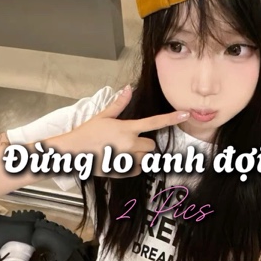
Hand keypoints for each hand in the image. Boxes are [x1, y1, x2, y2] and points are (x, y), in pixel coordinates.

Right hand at [57, 85, 190, 177]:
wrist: (74, 152)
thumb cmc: (87, 133)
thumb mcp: (103, 116)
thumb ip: (119, 104)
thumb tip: (128, 88)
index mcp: (127, 128)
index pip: (154, 123)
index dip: (172, 118)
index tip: (186, 114)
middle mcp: (130, 144)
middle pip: (151, 146)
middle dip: (143, 144)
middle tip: (127, 142)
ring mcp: (128, 159)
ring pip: (145, 158)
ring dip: (138, 156)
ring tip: (120, 152)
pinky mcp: (124, 172)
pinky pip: (138, 169)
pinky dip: (132, 166)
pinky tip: (119, 160)